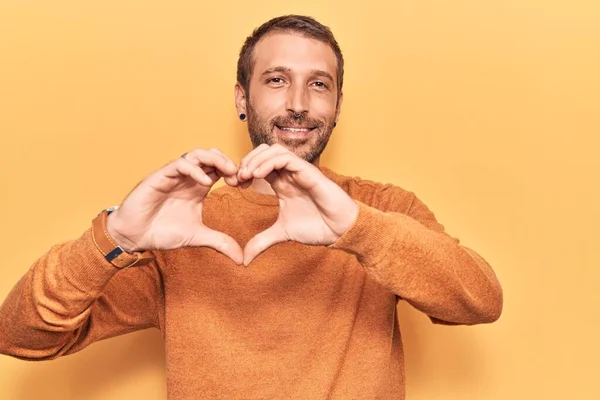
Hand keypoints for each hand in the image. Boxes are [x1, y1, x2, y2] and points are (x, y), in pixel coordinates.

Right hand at [107, 148, 244, 264]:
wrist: (134, 236)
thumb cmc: (162, 232)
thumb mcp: (198, 237)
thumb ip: (220, 243)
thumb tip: (242, 259)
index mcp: (198, 187)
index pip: (221, 169)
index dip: (235, 172)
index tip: (246, 185)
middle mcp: (188, 178)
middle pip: (212, 156)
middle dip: (229, 162)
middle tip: (240, 176)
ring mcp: (174, 175)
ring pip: (197, 154)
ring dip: (215, 159)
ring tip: (228, 172)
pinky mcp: (160, 176)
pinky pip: (180, 164)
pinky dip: (195, 170)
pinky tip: (206, 183)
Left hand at [237, 144, 358, 265]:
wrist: (339, 230)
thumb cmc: (317, 227)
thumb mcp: (282, 233)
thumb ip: (262, 241)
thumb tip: (244, 259)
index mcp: (282, 183)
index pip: (258, 165)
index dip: (243, 170)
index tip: (233, 185)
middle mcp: (289, 173)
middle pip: (263, 151)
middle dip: (246, 160)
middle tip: (237, 178)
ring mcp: (298, 170)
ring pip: (273, 150)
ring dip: (256, 159)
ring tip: (246, 175)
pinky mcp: (308, 171)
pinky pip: (285, 158)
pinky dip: (269, 162)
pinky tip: (259, 175)